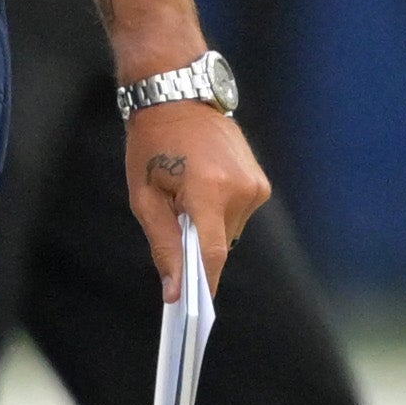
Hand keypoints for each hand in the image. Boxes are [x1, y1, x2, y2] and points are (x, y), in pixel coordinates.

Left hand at [126, 100, 269, 299]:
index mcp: (209, 191)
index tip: (190, 308)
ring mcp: (255, 184)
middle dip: (196, 244)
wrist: (178, 96)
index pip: (212, 254)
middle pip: (220, 244)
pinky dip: (218, 212)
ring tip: (186, 193)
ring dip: (208, 226)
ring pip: (229, 231)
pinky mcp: (261, 182)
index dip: (202, 284)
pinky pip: (238, 214)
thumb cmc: (152, 144)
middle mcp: (240, 189)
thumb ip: (163, 245)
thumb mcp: (145, 196)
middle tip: (172, 217)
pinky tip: (202, 186)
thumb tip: (174, 292)